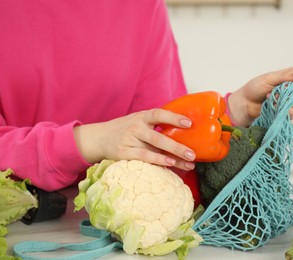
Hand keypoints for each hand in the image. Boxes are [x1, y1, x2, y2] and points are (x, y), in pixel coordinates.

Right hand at [73, 109, 195, 169]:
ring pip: (154, 150)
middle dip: (177, 146)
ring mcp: (129, 141)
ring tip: (189, 164)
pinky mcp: (123, 154)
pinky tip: (169, 164)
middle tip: (193, 153)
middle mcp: (135, 127)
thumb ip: (155, 123)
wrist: (99, 137)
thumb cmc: (126, 129)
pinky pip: (143, 158)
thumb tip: (184, 129)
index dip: (174, 117)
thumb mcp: (138, 120)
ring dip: (173, 158)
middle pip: (159, 137)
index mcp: (141, 117)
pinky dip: (157, 161)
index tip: (189, 123)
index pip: (159, 114)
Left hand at [227, 66, 292, 125]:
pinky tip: (274, 106)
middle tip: (288, 90)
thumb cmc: (255, 88)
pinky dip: (285, 109)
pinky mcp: (288, 113)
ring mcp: (292, 102)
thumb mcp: (269, 78)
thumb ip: (286, 75)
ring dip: (288, 100)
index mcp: (292, 76)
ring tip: (273, 97)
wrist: (245, 104)